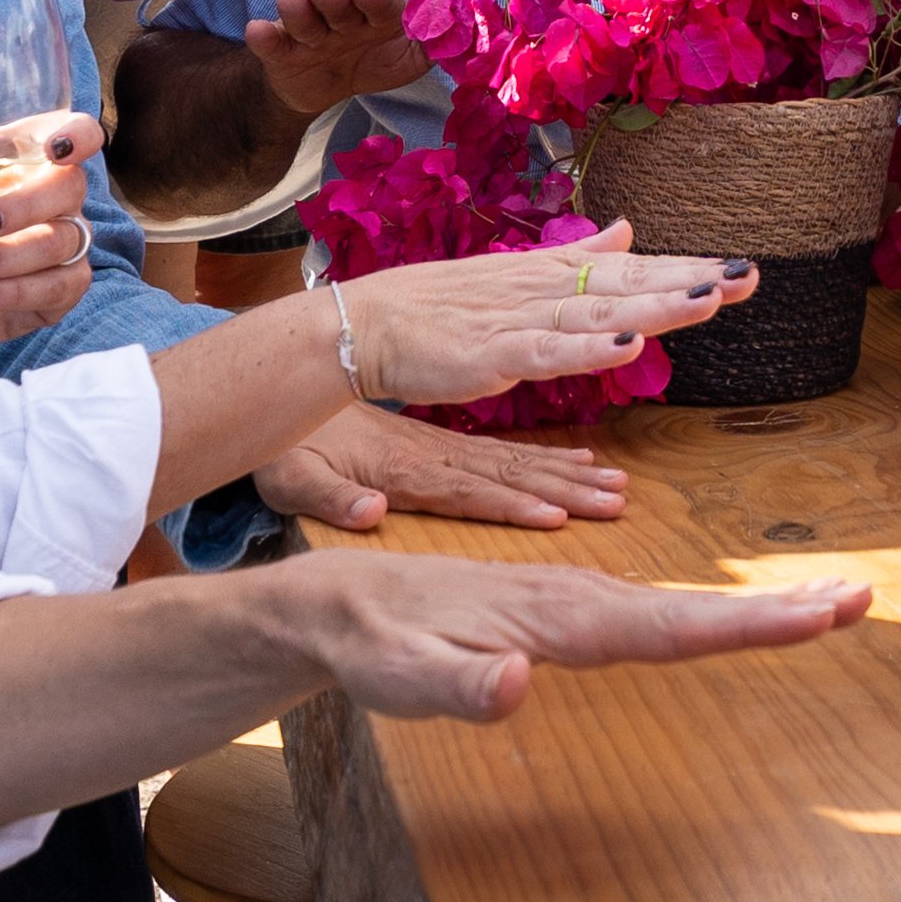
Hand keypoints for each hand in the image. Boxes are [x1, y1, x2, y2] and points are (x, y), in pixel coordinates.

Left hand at [0, 116, 96, 380]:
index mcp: (23, 160)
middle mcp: (53, 198)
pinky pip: (63, 285)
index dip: (79, 135)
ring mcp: (62, 243)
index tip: (54, 148)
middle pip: (70, 187)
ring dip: (5, 258)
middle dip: (23, 206)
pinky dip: (18, 291)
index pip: (76, 132)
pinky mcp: (62, 288)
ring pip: (62, 241)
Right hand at [247, 0, 429, 123]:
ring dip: (298, 9)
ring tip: (296, 9)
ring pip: (298, 11)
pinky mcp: (281, 50)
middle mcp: (339, 14)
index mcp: (374, 12)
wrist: (327, 86)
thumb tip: (461, 39)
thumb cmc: (372, 61)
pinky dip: (263, 36)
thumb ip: (432, 47)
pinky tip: (260, 33)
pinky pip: (269, 40)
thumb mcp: (408, 60)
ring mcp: (307, 30)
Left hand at [258, 403, 634, 533]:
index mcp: (405, 470)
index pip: (467, 491)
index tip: (558, 516)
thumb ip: (331, 498)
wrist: (284, 385)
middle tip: (616, 500)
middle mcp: (434, 457)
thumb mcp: (292, 479)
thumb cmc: (284, 448)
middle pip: (509, 475)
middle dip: (564, 489)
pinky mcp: (440, 444)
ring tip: (615, 483)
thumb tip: (368, 513)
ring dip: (567, 473)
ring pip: (516, 461)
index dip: (511, 505)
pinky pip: (503, 451)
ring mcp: (441, 449)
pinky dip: (546, 456)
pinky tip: (581, 460)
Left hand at [278, 544, 872, 722]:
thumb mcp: (400, 679)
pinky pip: (655, 614)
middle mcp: (580, 601)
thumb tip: (521, 685)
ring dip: (756, 608)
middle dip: (779, 608)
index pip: (668, 627)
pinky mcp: (568, 612)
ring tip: (828, 605)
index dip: (747, 623)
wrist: (340, 603)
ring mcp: (577, 603)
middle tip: (860, 599)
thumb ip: (459, 687)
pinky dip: (709, 613)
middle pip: (695, 610)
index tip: (820, 612)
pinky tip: (732, 621)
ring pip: (680, 608)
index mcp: (559, 619)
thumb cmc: (372, 647)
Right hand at [321, 220, 747, 406]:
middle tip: (748, 277)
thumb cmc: (438, 307)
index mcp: (552, 276)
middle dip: (688, 282)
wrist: (362, 325)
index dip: (685, 269)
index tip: (741, 270)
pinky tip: (626, 347)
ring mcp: (518, 321)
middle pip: (628, 286)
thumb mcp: (517, 276)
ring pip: (599, 314)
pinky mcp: (491, 355)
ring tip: (707, 301)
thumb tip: (627, 230)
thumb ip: (577, 257)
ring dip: (654, 307)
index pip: (631, 270)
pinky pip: (547, 353)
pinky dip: (586, 350)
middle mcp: (543, 291)